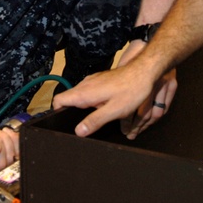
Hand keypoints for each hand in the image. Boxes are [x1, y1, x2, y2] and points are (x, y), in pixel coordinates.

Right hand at [52, 46, 175, 138]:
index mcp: (85, 92)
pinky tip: (106, 106)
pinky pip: (90, 91)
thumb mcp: (114, 111)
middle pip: (69, 99)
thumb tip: (78, 131)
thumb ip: (94, 121)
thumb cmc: (132, 90)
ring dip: (85, 106)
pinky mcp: (101, 79)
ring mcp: (93, 80)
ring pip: (80, 95)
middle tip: (84, 124)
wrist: (145, 70)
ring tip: (98, 116)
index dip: (57, 112)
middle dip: (72, 111)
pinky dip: (93, 100)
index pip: (59, 100)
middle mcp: (86, 84)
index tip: (64, 122)